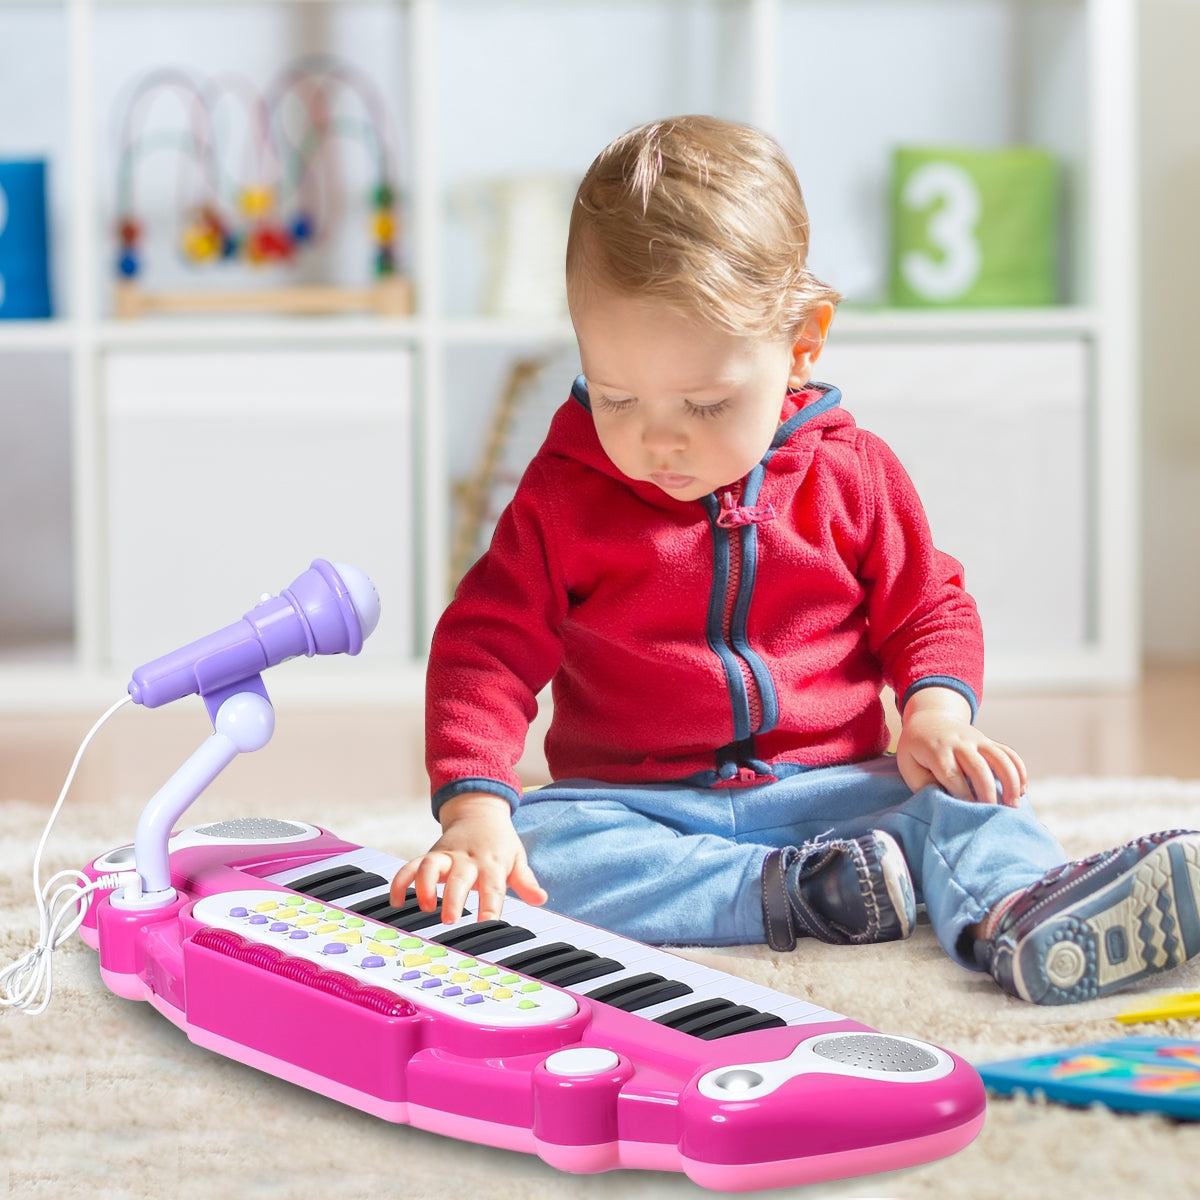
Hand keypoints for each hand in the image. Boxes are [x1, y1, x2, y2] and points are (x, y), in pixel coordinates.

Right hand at [389, 792, 546, 923]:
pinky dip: (401, 881)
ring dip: (424, 885)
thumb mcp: (517, 858)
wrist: (479, 810)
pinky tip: (396, 901)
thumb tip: (541, 898)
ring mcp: (446, 856)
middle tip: (449, 919)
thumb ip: (526, 881)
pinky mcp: (430, 855)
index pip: (493, 887)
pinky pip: (411, 866)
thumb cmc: (499, 842)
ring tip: (424, 907)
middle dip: (453, 898)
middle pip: (459, 878)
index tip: (487, 925)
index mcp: (492, 863)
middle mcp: (467, 859)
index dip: (490, 906)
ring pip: (430, 866)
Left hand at [895, 687, 1026, 806]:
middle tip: (992, 814)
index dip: (961, 794)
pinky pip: (1009, 753)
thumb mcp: (908, 764)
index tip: (968, 812)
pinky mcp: (989, 741)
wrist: (930, 719)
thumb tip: (944, 801)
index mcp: (937, 750)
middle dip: (987, 792)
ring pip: (1000, 758)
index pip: (951, 774)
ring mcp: (978, 740)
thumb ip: (922, 784)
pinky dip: (1019, 770)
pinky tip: (1022, 790)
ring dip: (1010, 782)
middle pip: (978, 767)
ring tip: (1013, 805)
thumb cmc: (917, 749)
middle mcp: (960, 743)